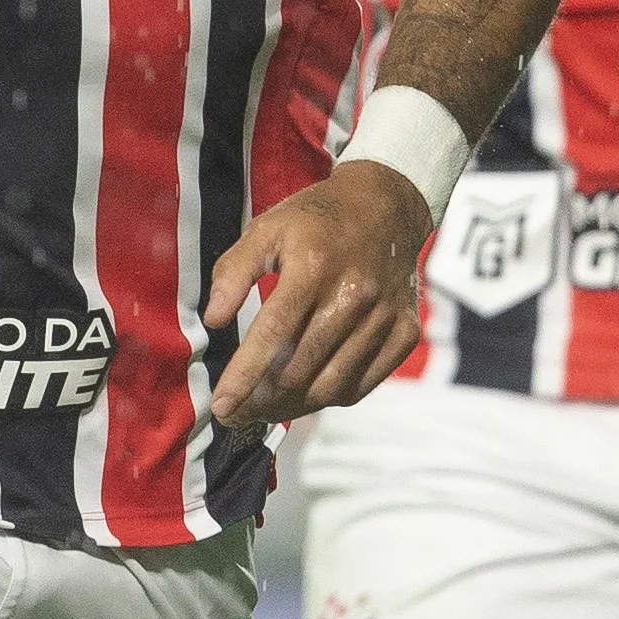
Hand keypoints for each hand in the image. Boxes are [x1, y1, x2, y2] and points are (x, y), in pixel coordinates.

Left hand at [202, 159, 427, 428]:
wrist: (385, 207)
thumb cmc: (316, 220)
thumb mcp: (267, 229)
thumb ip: (234, 270)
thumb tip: (213, 319)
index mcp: (314, 266)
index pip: (273, 333)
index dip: (244, 376)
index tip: (220, 406)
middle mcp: (353, 295)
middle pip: (300, 368)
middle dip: (261, 399)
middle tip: (237, 411)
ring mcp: (383, 318)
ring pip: (330, 385)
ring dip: (292, 406)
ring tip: (264, 409)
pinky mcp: (404, 333)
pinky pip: (361, 386)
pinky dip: (329, 398)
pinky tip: (305, 394)